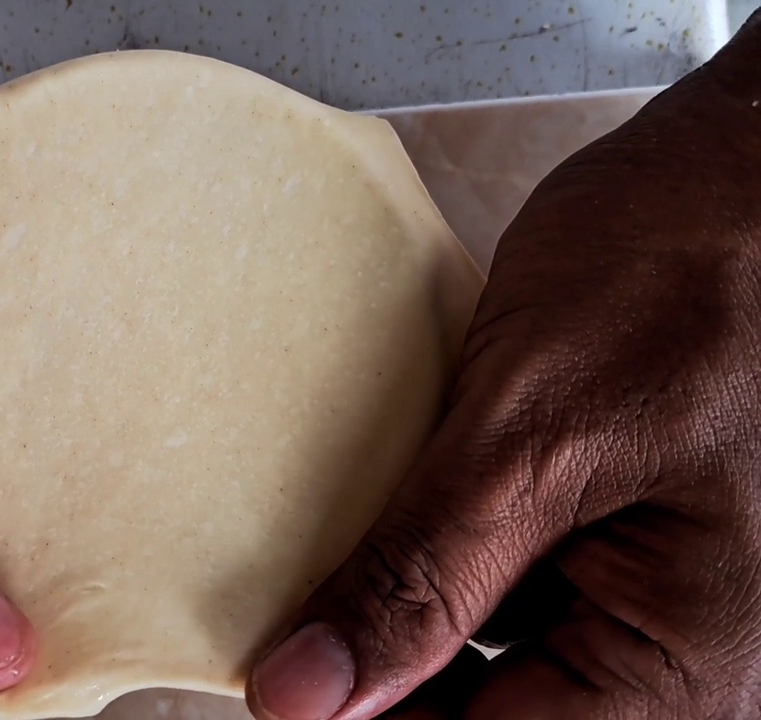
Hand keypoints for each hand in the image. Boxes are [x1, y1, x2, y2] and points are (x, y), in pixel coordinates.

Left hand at [248, 13, 760, 719]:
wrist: (741, 169)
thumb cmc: (694, 272)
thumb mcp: (533, 438)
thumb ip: (422, 579)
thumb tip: (307, 695)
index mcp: (679, 665)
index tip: (276, 687)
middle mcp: (664, 647)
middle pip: (479, 710)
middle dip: (373, 671)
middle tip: (274, 627)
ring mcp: (630, 588)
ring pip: (475, 652)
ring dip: (388, 614)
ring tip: (302, 572)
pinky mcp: (591, 528)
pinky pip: (490, 579)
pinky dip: (418, 557)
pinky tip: (359, 522)